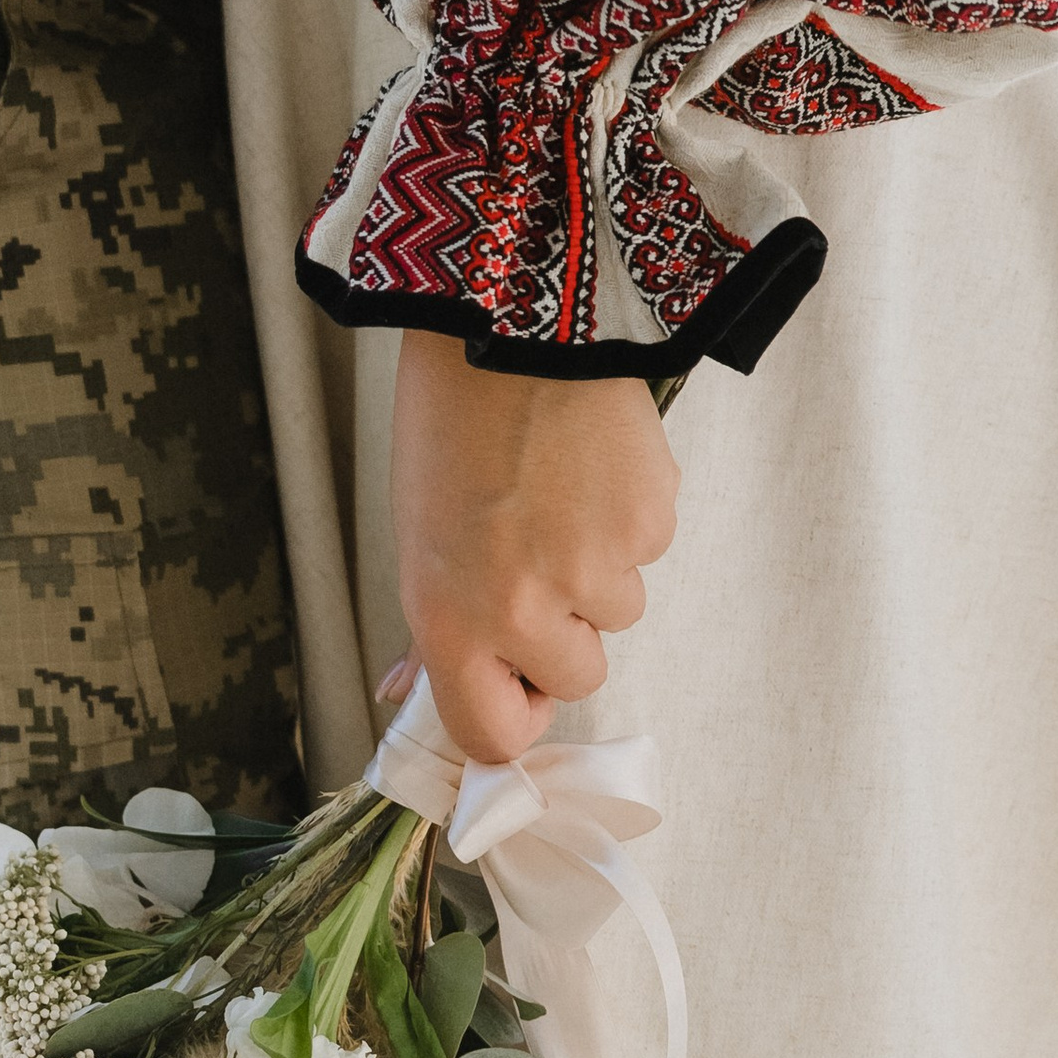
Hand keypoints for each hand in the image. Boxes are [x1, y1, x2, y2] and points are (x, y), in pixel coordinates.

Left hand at [385, 336, 679, 764]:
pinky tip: (592, 467)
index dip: (513, 714)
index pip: (496, 737)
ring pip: (618, 613)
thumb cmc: (450, 426)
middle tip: (535, 559)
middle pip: (576, 679)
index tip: (515, 681)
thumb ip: (431, 627)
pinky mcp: (650, 520)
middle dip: (565, 634)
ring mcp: (595, 568)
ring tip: (559, 496)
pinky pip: (649, 551)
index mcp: (452, 620)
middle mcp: (524, 609)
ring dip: (598, 572)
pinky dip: (628, 521)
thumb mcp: (418, 536)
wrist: (512, 321)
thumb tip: (407, 690)